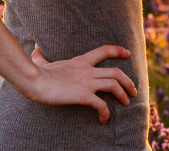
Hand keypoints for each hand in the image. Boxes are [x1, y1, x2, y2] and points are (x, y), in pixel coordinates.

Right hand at [21, 44, 135, 122]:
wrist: (35, 81)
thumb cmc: (37, 73)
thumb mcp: (41, 61)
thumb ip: (41, 55)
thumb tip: (35, 49)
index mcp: (80, 61)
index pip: (103, 51)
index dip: (118, 51)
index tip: (127, 54)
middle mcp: (87, 70)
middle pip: (116, 72)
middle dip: (128, 82)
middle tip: (133, 91)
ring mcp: (87, 82)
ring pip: (114, 85)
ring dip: (123, 94)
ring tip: (126, 103)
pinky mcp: (83, 95)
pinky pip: (101, 104)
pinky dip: (106, 113)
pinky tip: (104, 119)